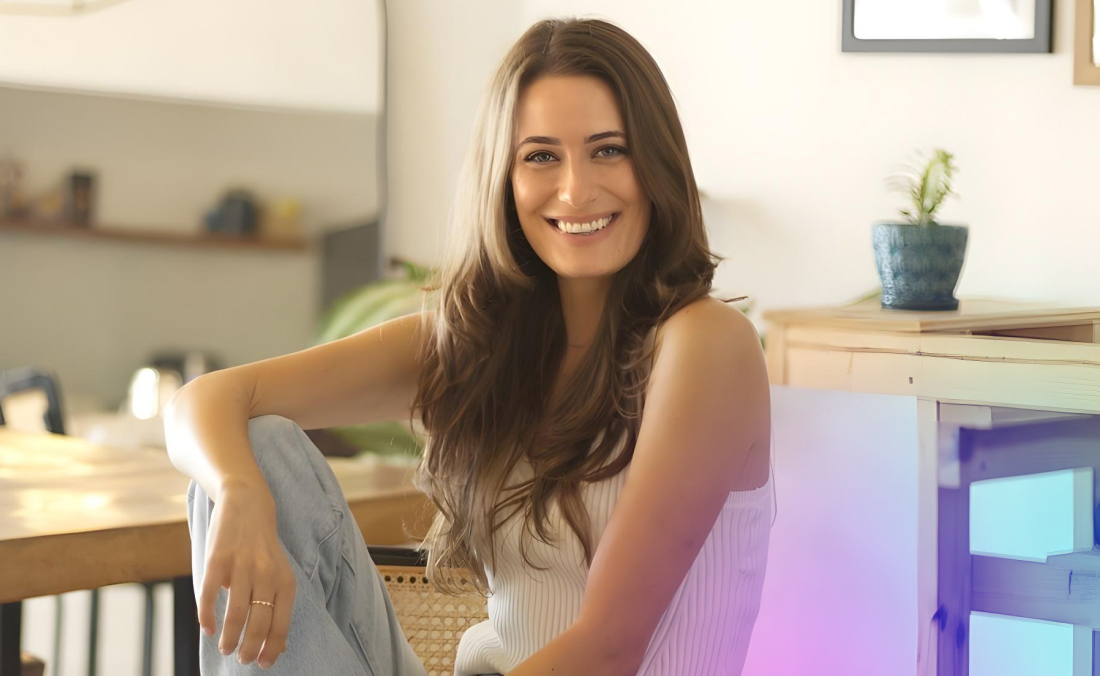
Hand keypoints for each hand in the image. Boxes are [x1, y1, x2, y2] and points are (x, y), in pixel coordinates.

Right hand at [198, 483, 294, 668]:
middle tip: (242, 659)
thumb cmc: (263, 547)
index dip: (272, 648)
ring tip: (225, 648)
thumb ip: (278, 604)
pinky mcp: (218, 559)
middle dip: (249, 649)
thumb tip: (278, 645)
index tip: (263, 664)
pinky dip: (207, 617)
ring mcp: (242, 567)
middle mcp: (267, 575)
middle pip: (258, 625)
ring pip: (236, 615)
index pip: (281, 624)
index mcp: (285, 580)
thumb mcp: (279, 572)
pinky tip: (207, 628)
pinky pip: (210, 596)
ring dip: (229, 638)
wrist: (247, 503)